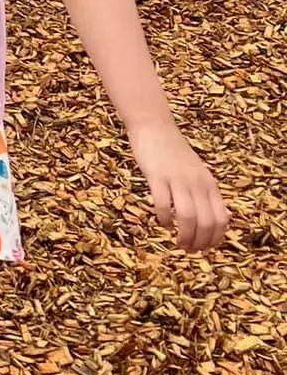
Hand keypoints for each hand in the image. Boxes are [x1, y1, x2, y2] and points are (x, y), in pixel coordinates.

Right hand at [130, 120, 228, 250]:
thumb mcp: (198, 172)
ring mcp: (177, 179)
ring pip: (188, 217)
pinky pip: (163, 204)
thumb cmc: (173, 152)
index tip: (204, 248)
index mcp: (209, 184)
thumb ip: (205, 193)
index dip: (215, 239)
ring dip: (184, 236)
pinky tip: (162, 222)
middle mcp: (197, 182)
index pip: (221, 219)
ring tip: (178, 242)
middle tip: (189, 249)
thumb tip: (215, 220)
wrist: (154, 125)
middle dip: (199, 242)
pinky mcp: (157, 175)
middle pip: (206, 222)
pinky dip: (164, 219)